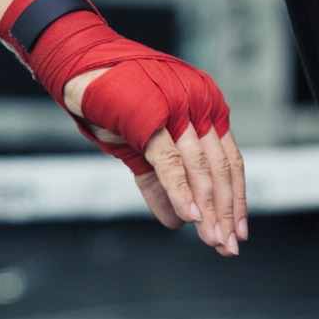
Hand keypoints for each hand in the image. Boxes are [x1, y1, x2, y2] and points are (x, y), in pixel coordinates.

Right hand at [65, 68, 247, 255]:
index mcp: (204, 109)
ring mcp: (177, 108)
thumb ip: (161, 183)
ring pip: (200, 168)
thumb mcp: (142, 148)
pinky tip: (188, 216)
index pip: (229, 161)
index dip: (235, 199)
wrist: (79, 74)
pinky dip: (180, 191)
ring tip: (211, 238)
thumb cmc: (112, 105)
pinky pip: (170, 161)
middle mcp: (198, 105)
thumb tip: (178, 221)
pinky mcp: (150, 117)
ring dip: (207, 208)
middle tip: (228, 245)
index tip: (238, 230)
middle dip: (225, 211)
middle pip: (220, 169)